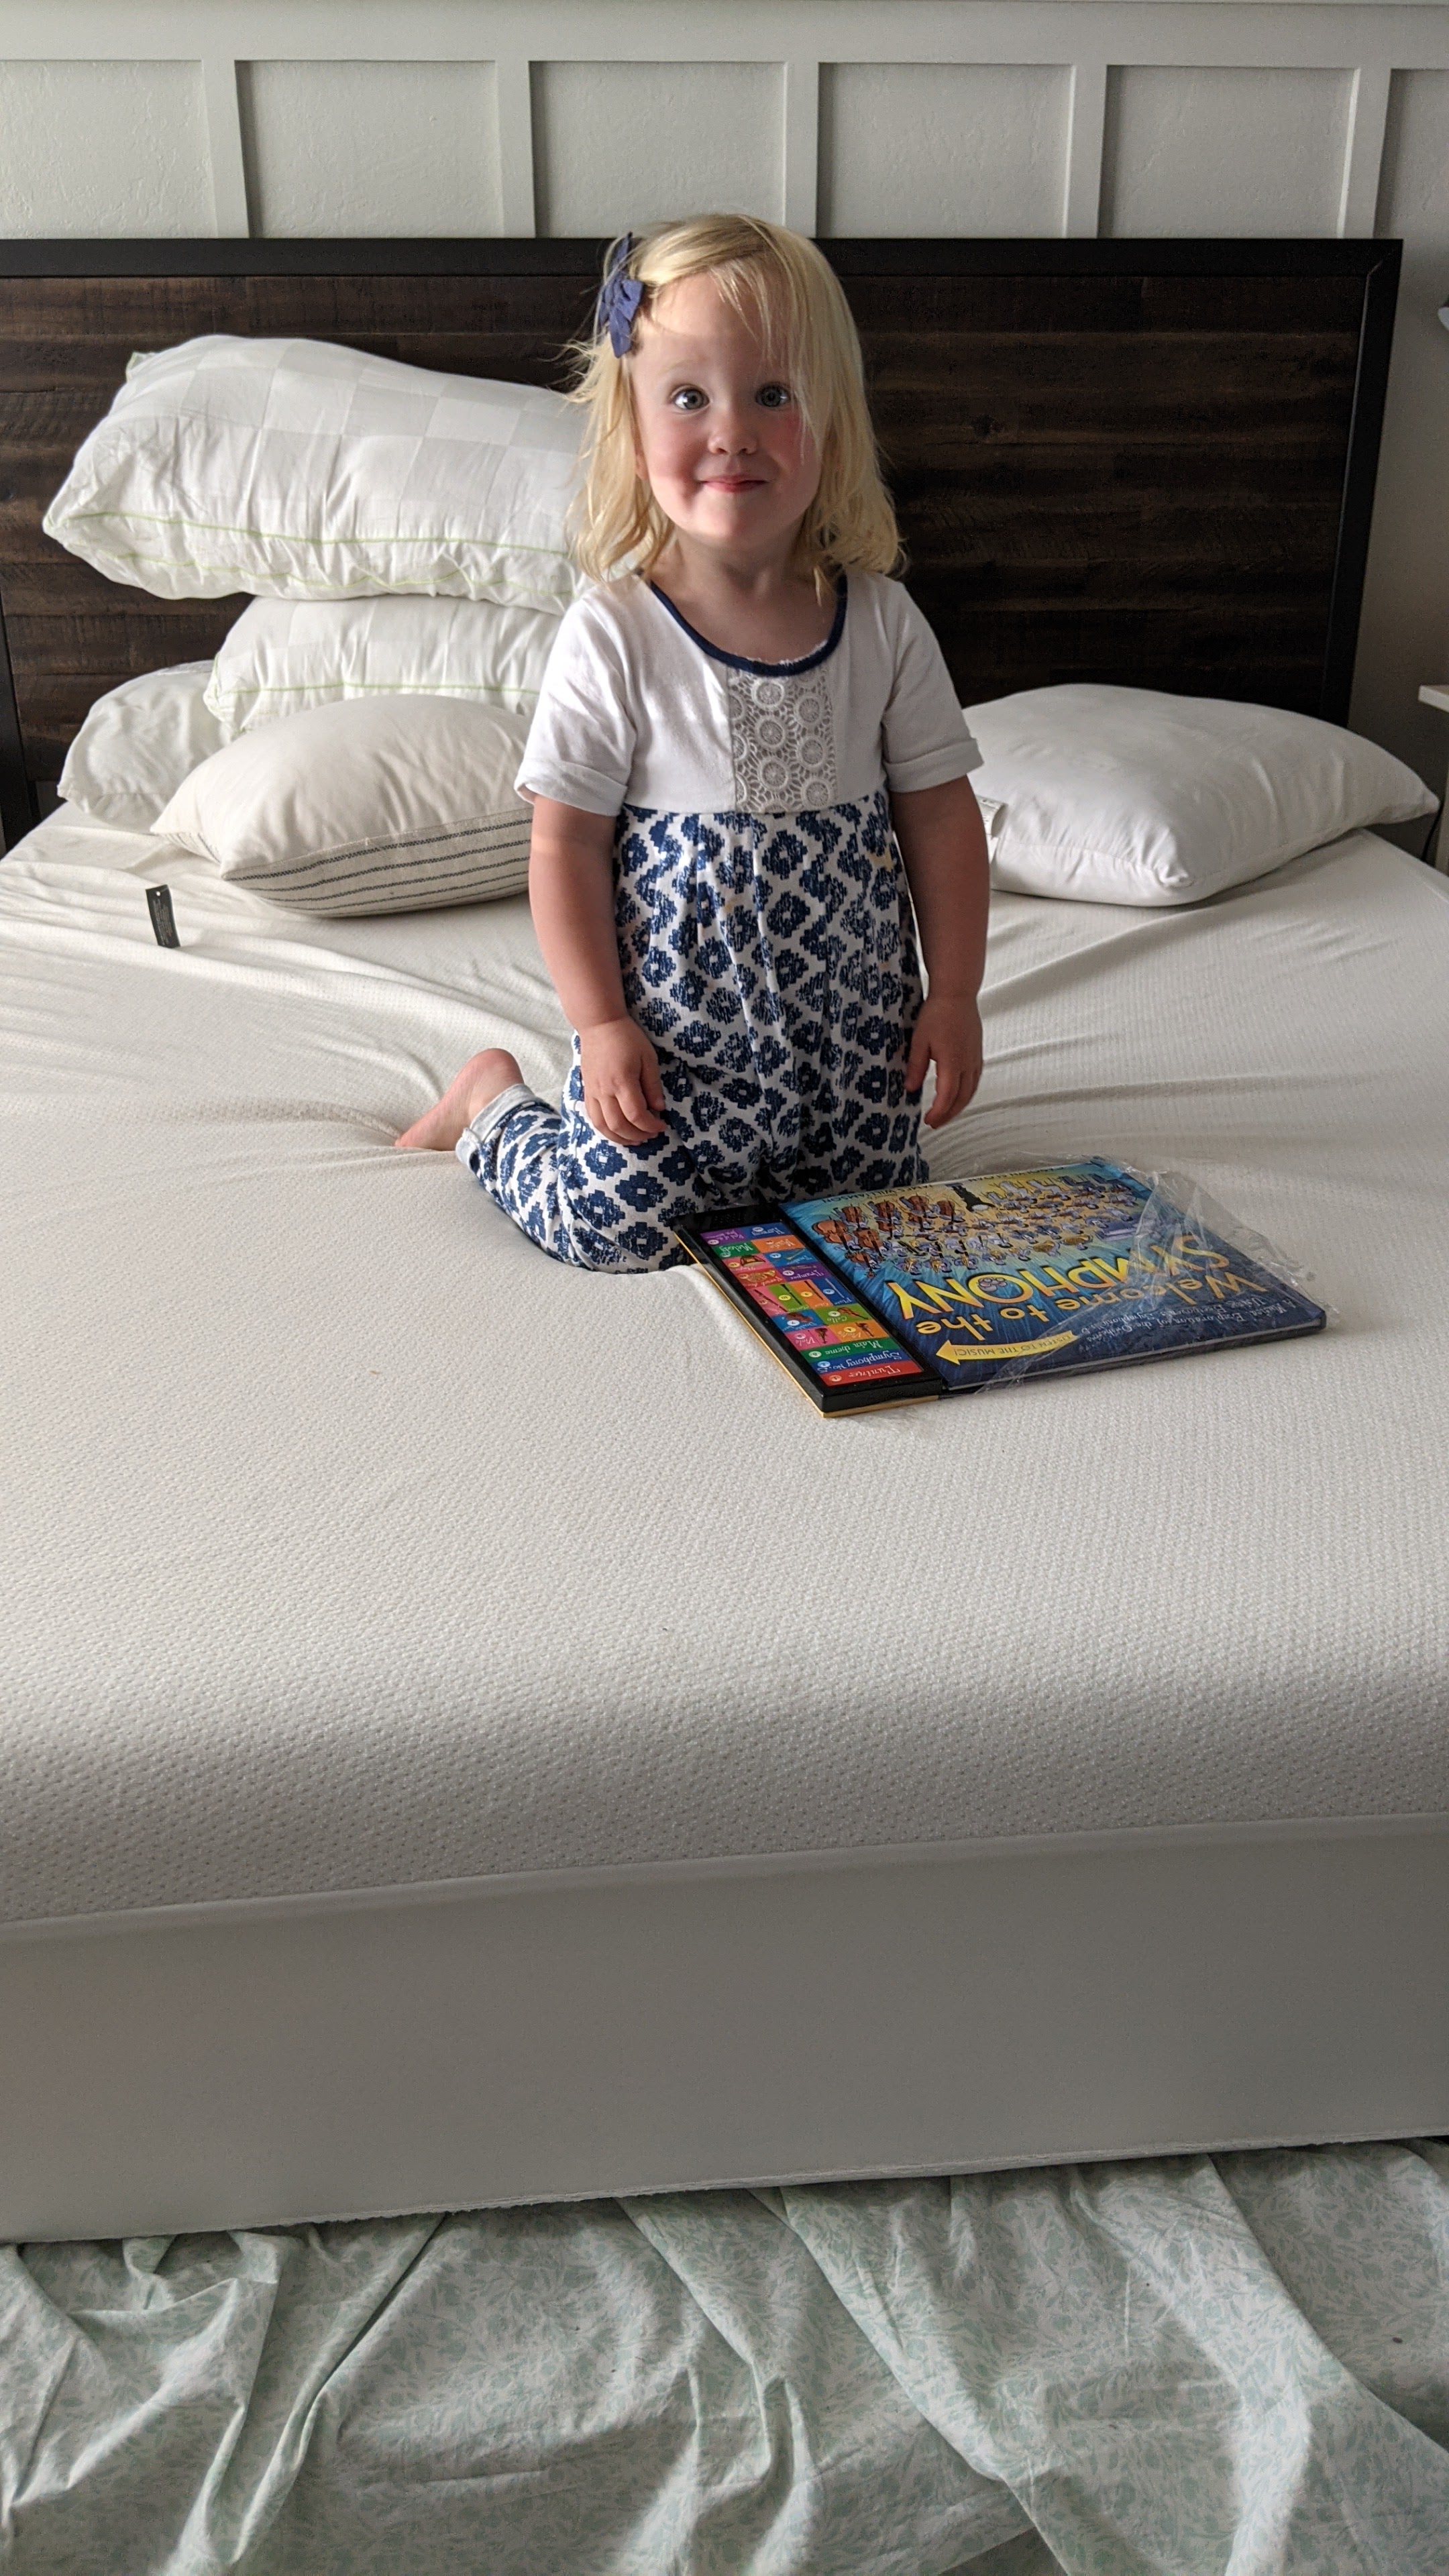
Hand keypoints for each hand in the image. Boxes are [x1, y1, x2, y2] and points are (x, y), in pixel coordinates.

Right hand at [578, 1016, 666, 1144]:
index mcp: (622, 1081)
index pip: (636, 1114)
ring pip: (603, 1126)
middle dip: (637, 1135)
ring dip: (620, 1138)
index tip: (661, 1126)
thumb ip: (653, 1085)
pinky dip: (605, 1129)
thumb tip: (659, 1108)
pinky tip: (617, 1131)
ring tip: (634, 1139)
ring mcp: (593, 1092)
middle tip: (651, 1135)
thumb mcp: (648, 1058)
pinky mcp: (587, 1091)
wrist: (599, 1025)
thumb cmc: (627, 1038)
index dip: (650, 1125)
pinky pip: (593, 1118)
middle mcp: (605, 1090)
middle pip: (619, 1125)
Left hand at [906, 992, 982, 1129]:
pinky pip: (974, 1081)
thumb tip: (909, 1089)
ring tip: (945, 1114)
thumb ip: (915, 1067)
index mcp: (952, 1062)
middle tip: (935, 1124)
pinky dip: (966, 1094)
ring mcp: (975, 1059)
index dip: (939, 1112)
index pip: (947, 1096)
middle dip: (949, 1114)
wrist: (957, 994)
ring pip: (971, 1091)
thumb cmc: (937, 1013)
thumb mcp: (919, 1040)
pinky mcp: (977, 1054)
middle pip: (962, 1098)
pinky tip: (957, 1096)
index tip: (929, 1121)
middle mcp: (968, 1063)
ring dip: (958, 1106)